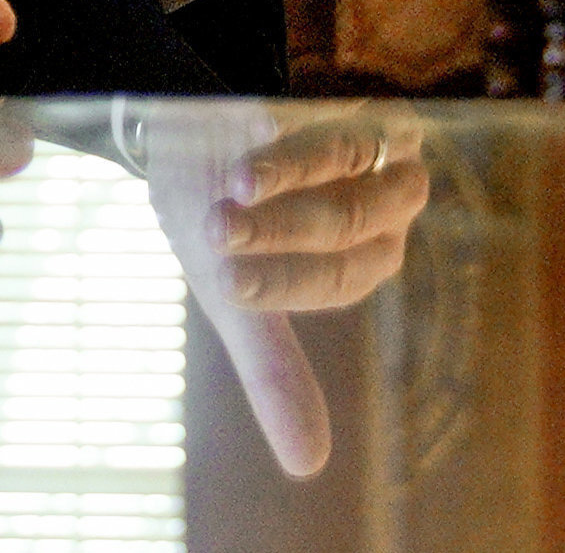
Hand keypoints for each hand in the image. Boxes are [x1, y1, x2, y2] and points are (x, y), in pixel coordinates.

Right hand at [132, 105, 433, 476]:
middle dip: (277, 240)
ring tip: (222, 208)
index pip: (338, 278)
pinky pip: (334, 128)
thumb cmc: (216, 212)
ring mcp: (371, 142)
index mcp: (365, 256)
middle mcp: (386, 200)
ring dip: (282, 200)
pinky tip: (246, 170)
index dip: (281, 284)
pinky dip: (288, 154)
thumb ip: (276, 373)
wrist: (178, 122)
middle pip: (347, 226)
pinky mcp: (347, 95)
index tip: (228, 287)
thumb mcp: (237, 294)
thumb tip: (308, 468)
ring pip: (346, 180)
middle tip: (212, 241)